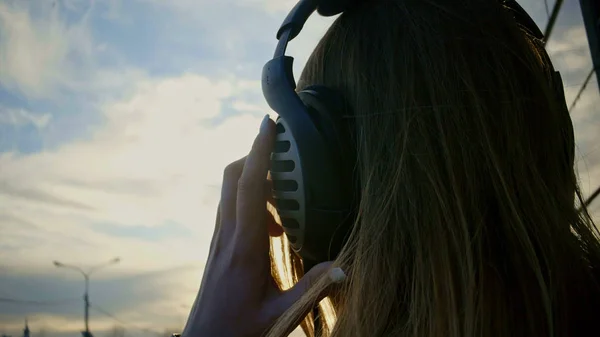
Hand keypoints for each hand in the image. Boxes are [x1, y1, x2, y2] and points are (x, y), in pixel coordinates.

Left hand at [182, 115, 335, 336]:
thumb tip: (343, 266)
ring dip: (254, 179)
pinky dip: (252, 202)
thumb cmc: (239, 331)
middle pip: (232, 177)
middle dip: (255, 155)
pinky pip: (232, 209)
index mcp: (244, 248)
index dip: (259, 152)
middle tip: (283, 149)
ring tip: (287, 194)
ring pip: (230, 191)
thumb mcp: (280, 315)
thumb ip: (312, 289)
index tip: (268, 124)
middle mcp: (226, 236)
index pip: (248, 188)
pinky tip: (275, 228)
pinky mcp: (218, 246)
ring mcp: (218, 239)